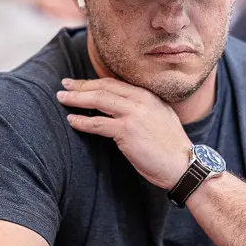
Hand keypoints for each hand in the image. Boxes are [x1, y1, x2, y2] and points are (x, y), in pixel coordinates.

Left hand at [57, 78, 191, 189]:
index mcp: (148, 95)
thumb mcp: (161, 117)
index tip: (79, 83)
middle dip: (81, 86)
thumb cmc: (171, 146)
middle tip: (64, 86)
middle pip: (103, 87)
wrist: (183, 164)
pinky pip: (98, 123)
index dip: (94, 81)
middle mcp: (140, 100)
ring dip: (77, 99)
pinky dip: (82, 122)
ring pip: (98, 100)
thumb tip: (124, 106)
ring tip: (62, 99)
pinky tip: (72, 121)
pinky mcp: (126, 131)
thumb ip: (144, 108)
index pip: (114, 83)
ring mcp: (133, 114)